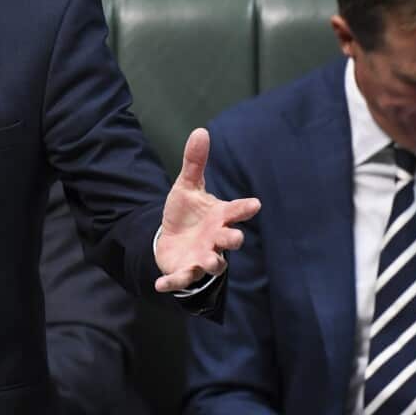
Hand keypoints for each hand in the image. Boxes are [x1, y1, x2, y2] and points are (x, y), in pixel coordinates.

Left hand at [153, 128, 260, 291]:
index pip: (236, 211)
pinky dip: (173, 283)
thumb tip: (200, 131)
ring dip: (212, 263)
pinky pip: (181, 279)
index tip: (255, 204)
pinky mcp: (185, 270)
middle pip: (230, 241)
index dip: (245, 208)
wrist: (172, 238)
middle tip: (234, 237)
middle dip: (232, 239)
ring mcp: (202, 257)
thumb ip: (194, 163)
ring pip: (213, 264)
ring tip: (210, 261)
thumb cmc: (187, 213)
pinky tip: (160, 285)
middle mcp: (215, 239)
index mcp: (219, 216)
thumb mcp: (187, 186)